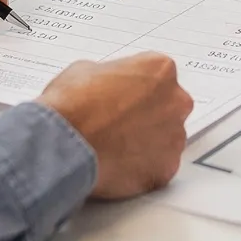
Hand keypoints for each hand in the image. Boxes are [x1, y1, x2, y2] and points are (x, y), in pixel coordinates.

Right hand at [38, 53, 194, 199]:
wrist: (63, 145)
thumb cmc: (71, 105)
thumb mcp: (86, 70)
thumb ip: (111, 77)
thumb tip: (109, 87)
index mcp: (160, 70)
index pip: (156, 76)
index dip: (134, 88)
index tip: (122, 97)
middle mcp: (176, 102)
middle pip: (168, 107)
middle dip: (147, 114)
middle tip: (118, 123)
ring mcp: (174, 138)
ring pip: (165, 139)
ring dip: (146, 142)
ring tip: (114, 147)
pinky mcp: (166, 170)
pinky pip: (158, 167)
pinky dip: (141, 168)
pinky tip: (117, 165)